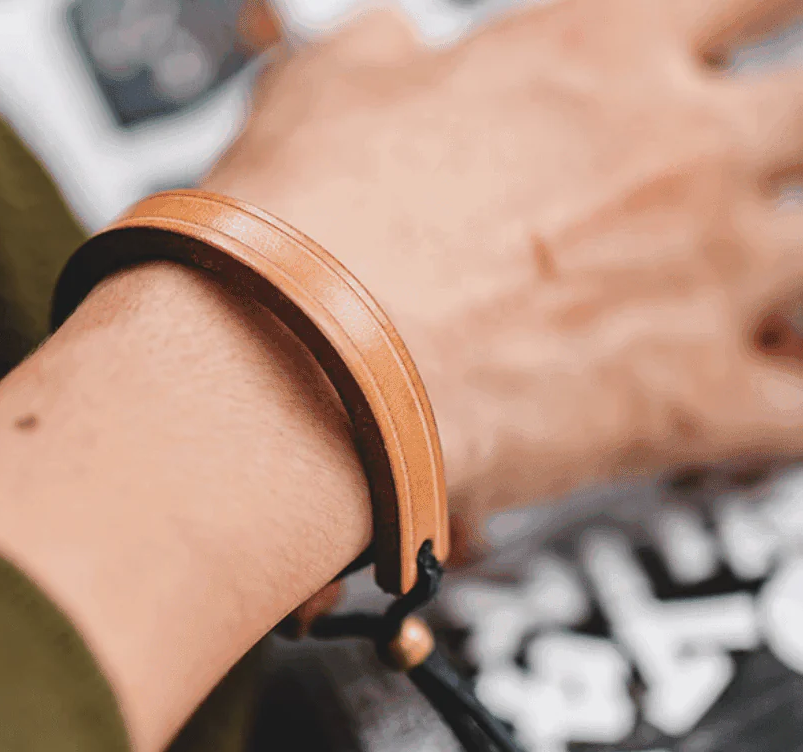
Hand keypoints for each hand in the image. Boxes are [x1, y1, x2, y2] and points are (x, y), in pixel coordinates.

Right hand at [208, 0, 802, 536]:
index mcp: (600, 56)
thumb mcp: (327, 93)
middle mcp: (680, 155)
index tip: (768, 35)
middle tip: (774, 163)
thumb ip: (384, 60)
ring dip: (800, 279)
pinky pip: (801, 412)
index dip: (768, 14)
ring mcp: (705, 277)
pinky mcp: (689, 403)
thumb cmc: (304, 236)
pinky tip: (772, 404)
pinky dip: (793, 410)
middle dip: (801, 137)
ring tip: (774, 294)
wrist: (298, 363)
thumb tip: (389, 52)